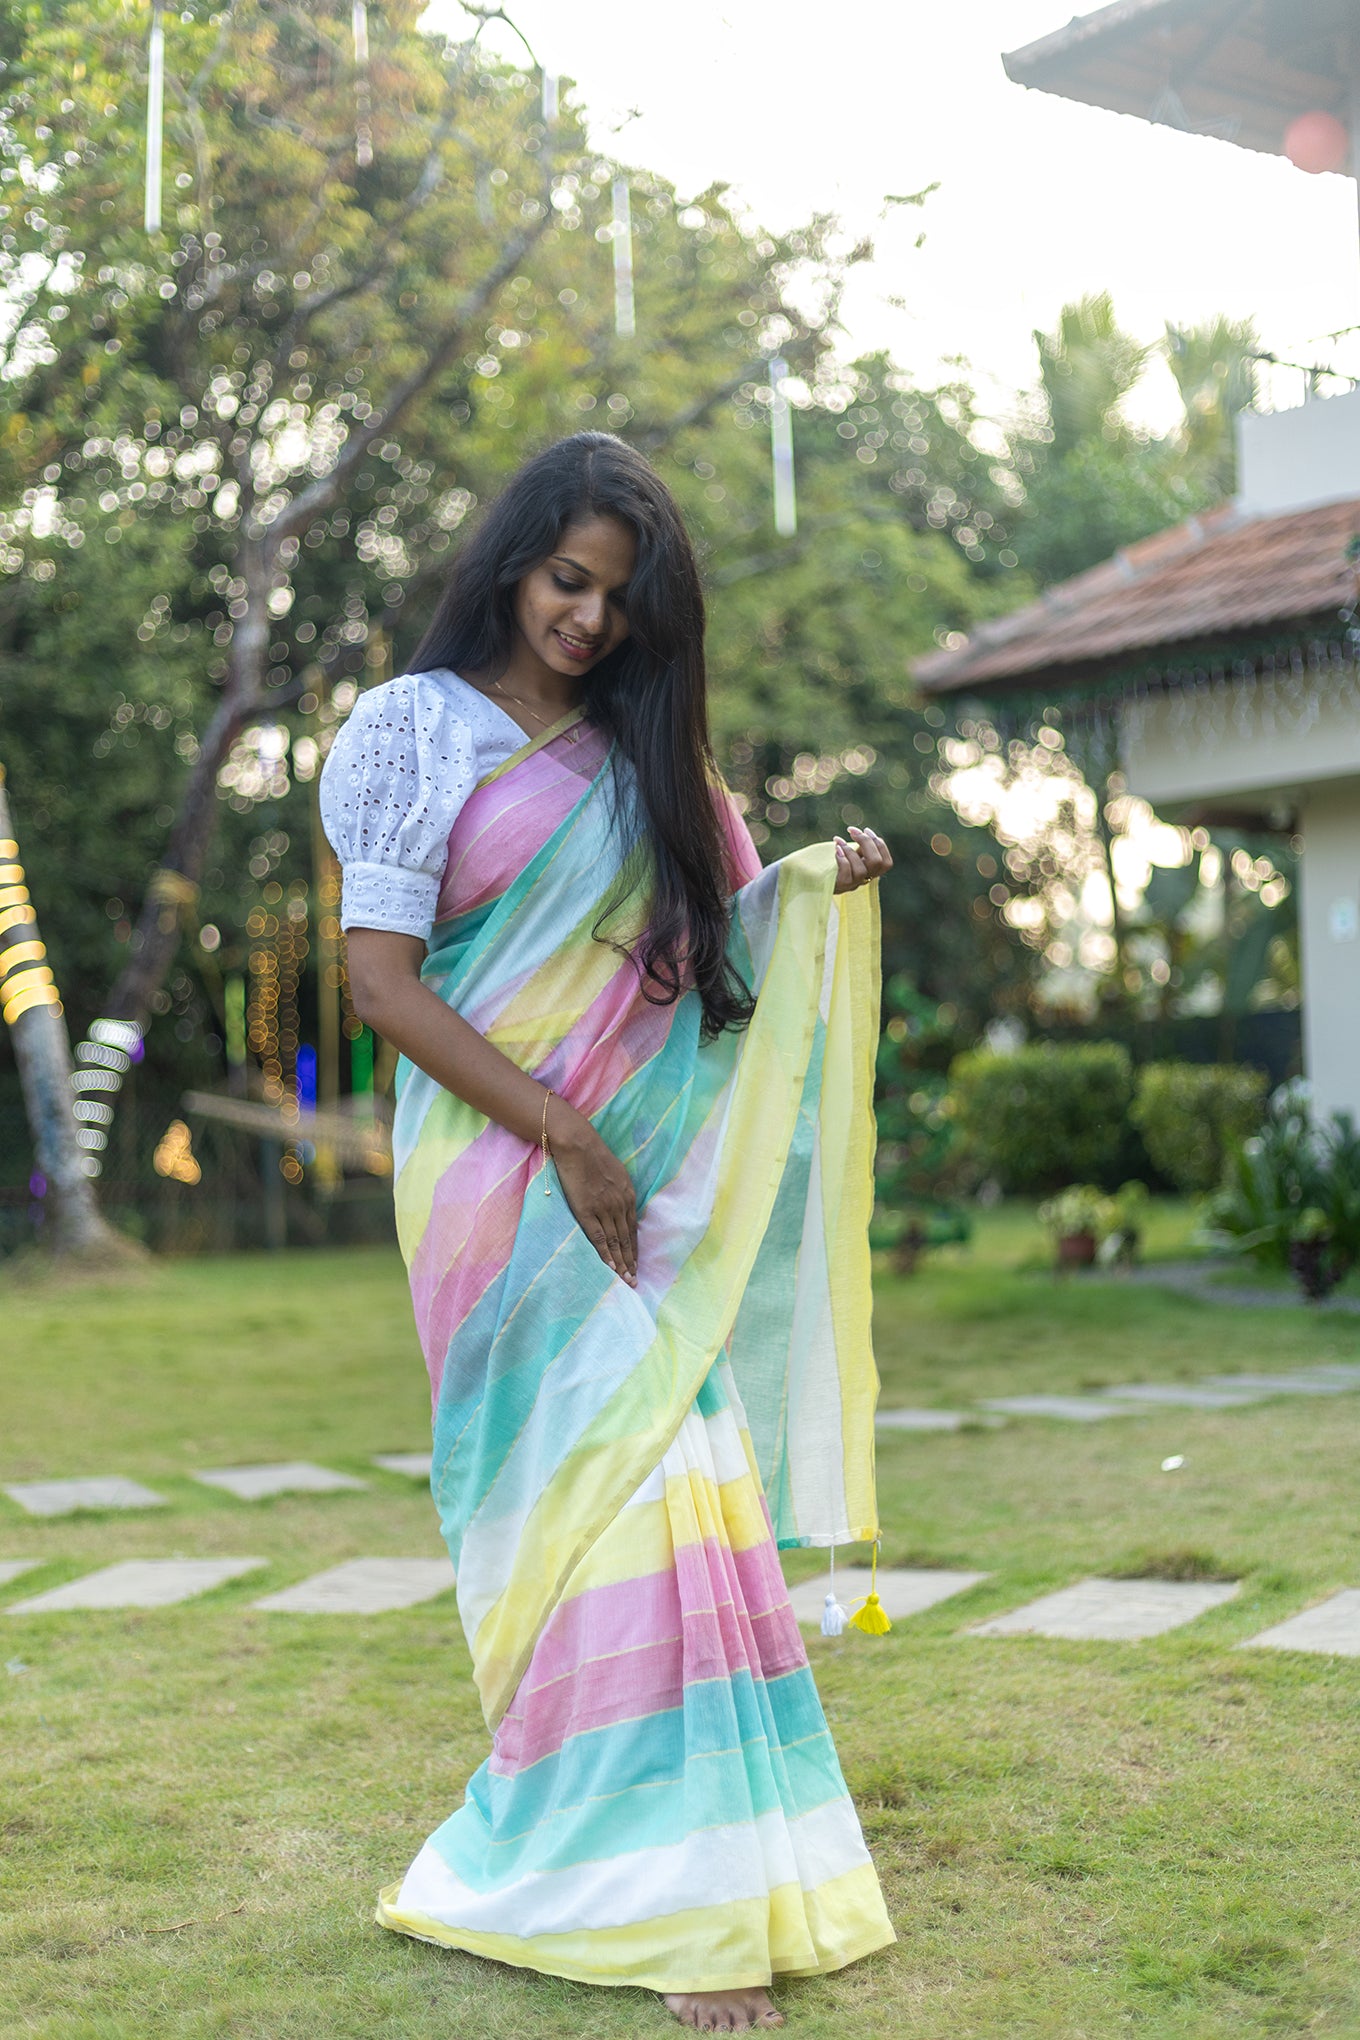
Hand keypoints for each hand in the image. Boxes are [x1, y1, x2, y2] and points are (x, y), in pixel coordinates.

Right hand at [546, 1096, 637, 1286]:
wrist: (577, 1144)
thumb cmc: (593, 1155)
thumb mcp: (616, 1172)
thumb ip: (619, 1190)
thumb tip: (620, 1203)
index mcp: (628, 1195)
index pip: (633, 1229)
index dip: (635, 1249)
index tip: (636, 1265)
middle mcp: (620, 1205)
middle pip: (627, 1240)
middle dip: (631, 1262)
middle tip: (635, 1282)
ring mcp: (604, 1209)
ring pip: (616, 1243)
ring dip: (621, 1263)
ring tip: (624, 1281)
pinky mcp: (587, 1211)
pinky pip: (599, 1238)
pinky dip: (606, 1255)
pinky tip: (609, 1268)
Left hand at [833, 824, 891, 893]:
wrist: (818, 879)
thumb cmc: (836, 864)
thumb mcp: (853, 855)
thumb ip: (862, 849)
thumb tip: (866, 834)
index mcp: (871, 871)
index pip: (886, 863)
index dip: (879, 844)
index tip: (865, 830)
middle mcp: (865, 879)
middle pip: (876, 863)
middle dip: (866, 842)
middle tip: (852, 831)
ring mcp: (853, 884)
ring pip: (861, 870)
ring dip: (850, 851)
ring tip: (839, 841)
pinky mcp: (840, 886)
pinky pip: (846, 874)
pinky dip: (842, 859)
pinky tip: (836, 849)